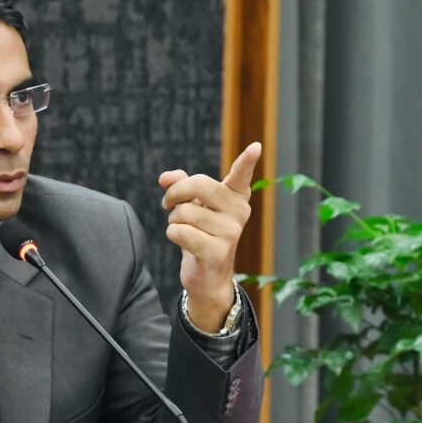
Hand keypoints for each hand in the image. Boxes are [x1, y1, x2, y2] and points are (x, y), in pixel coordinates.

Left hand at [159, 142, 260, 331]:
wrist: (208, 275)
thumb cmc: (200, 232)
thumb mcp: (192, 205)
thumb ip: (180, 185)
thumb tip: (165, 178)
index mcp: (236, 196)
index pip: (242, 175)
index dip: (246, 161)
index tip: (256, 146)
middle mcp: (239, 212)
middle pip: (198, 184)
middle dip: (174, 193)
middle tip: (168, 204)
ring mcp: (231, 232)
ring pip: (184, 211)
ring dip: (173, 220)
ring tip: (184, 229)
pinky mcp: (217, 252)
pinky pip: (179, 232)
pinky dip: (172, 234)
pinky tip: (184, 243)